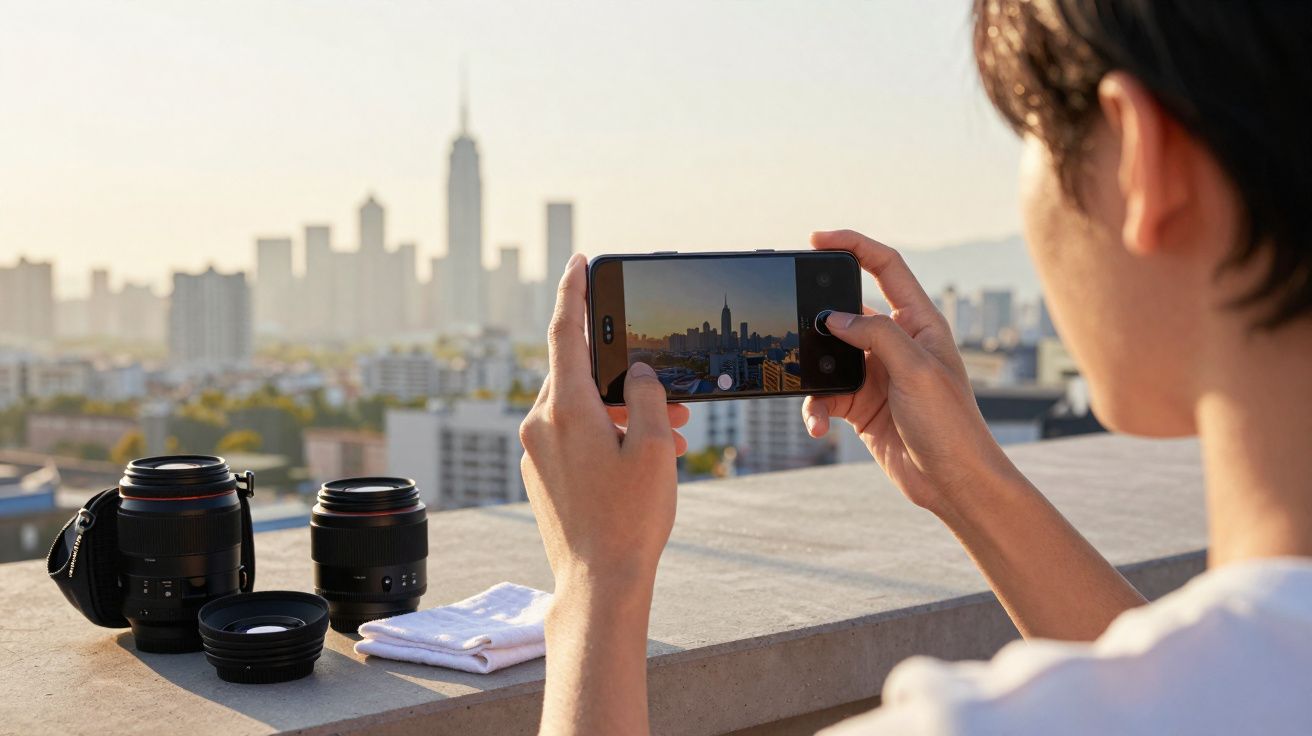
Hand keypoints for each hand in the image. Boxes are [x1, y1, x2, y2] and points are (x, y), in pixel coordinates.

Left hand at [520, 253, 681, 586]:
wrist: (599, 581)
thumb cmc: (628, 519)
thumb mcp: (653, 447)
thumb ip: (649, 396)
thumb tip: (641, 374)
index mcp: (565, 408)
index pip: (566, 331)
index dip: (575, 291)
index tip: (580, 262)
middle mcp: (540, 424)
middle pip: (581, 374)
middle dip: (627, 374)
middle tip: (669, 388)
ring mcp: (537, 452)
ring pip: (582, 407)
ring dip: (623, 409)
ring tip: (670, 430)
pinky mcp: (541, 474)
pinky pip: (574, 435)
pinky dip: (608, 432)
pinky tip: (645, 454)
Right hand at [803, 230, 1018, 513]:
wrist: (953, 483)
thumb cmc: (951, 425)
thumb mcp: (916, 370)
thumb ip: (875, 334)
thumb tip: (833, 317)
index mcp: (919, 323)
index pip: (886, 267)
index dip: (853, 246)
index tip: (817, 239)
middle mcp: (897, 343)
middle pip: (847, 312)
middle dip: (817, 318)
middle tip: (791, 318)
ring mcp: (877, 374)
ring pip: (828, 357)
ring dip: (813, 374)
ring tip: (811, 396)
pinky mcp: (861, 405)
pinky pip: (826, 395)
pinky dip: (815, 409)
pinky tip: (819, 427)